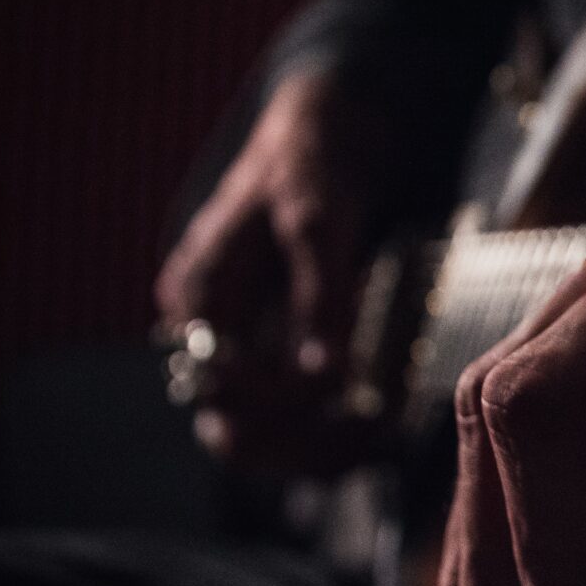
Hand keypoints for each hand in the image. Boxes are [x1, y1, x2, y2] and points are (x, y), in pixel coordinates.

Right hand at [154, 64, 381, 470]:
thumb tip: (326, 375)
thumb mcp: (317, 221)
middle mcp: (209, 332)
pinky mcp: (274, 353)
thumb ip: (320, 297)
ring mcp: (239, 346)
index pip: (224, 388)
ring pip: (262, 435)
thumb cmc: (312, 166)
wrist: (325, 134)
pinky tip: (382, 429)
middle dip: (301, 447)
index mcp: (199, 297)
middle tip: (377, 440)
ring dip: (318, 451)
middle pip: (233, 428)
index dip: (286, 407)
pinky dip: (330, 433)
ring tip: (386, 440)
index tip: (356, 400)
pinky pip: (291, 417)